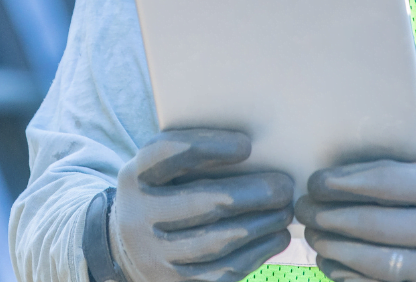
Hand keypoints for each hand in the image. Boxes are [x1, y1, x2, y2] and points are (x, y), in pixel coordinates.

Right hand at [108, 128, 295, 281]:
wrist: (129, 249)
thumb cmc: (162, 195)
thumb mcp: (160, 171)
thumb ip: (191, 157)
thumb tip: (255, 149)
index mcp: (135, 177)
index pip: (168, 154)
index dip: (208, 146)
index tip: (247, 145)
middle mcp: (139, 218)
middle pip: (200, 203)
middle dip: (251, 193)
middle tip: (284, 186)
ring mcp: (155, 256)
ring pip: (216, 241)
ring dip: (260, 224)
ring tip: (285, 210)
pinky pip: (223, 271)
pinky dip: (257, 252)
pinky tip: (277, 237)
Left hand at [296, 154, 415, 281]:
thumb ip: (415, 161)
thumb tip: (356, 151)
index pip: (385, 183)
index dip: (343, 182)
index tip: (317, 181)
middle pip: (373, 224)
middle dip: (329, 216)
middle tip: (303, 209)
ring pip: (373, 261)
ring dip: (334, 248)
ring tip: (313, 236)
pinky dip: (350, 276)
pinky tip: (331, 264)